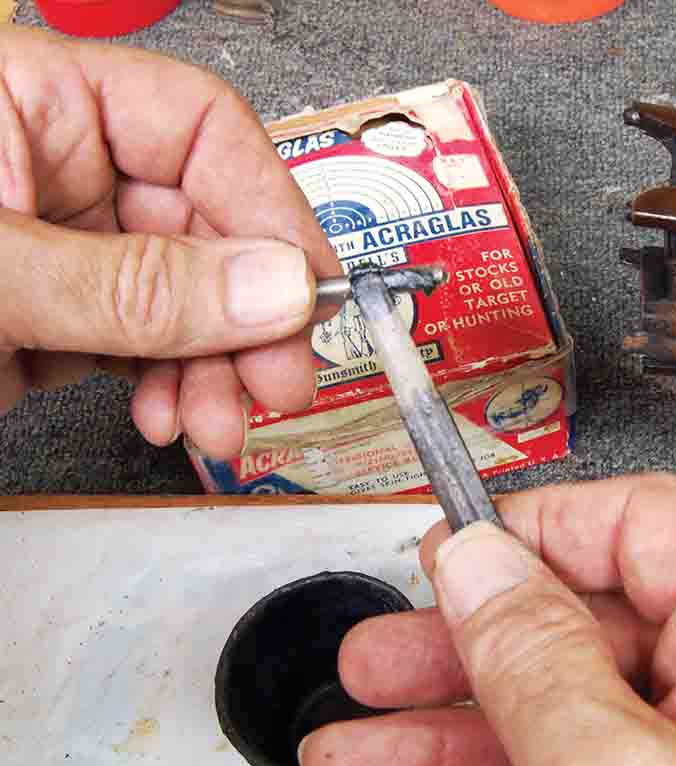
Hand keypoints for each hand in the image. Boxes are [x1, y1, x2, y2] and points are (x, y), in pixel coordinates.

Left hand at [0, 29, 339, 458]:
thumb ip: (136, 285)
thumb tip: (280, 287)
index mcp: (33, 100)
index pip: (200, 127)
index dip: (270, 210)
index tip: (310, 293)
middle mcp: (54, 164)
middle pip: (205, 225)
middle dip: (245, 318)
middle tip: (277, 381)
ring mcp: (55, 244)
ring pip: (183, 297)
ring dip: (214, 369)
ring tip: (216, 423)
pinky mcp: (48, 313)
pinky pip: (142, 344)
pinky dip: (168, 387)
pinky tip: (167, 417)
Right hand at [300, 473, 675, 765]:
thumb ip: (541, 664)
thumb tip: (480, 566)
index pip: (648, 528)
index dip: (540, 529)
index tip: (450, 556)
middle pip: (584, 625)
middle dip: (466, 642)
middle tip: (379, 656)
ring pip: (555, 711)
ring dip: (444, 727)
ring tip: (354, 746)